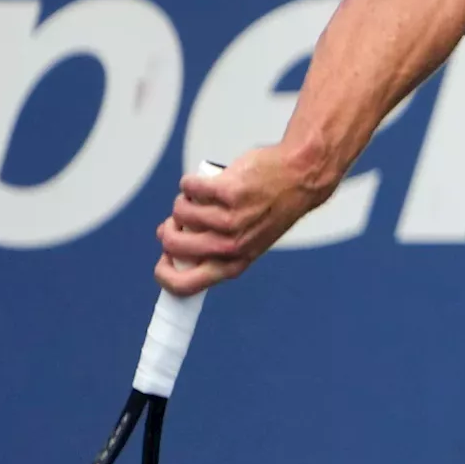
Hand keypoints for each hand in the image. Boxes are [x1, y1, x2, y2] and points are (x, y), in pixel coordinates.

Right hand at [154, 145, 329, 295]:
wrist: (300, 177)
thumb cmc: (271, 208)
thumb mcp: (248, 239)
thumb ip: (214, 245)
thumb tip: (168, 240)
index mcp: (235, 263)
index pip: (185, 286)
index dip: (164, 275)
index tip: (163, 260)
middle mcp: (232, 246)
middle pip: (173, 246)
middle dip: (169, 229)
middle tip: (182, 219)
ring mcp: (230, 220)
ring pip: (180, 212)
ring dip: (184, 201)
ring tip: (203, 197)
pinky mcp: (228, 192)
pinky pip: (189, 187)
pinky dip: (191, 182)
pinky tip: (206, 181)